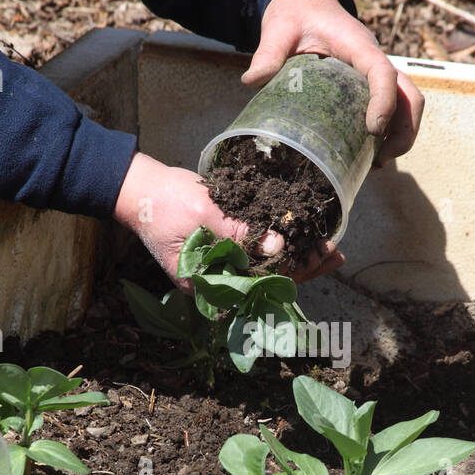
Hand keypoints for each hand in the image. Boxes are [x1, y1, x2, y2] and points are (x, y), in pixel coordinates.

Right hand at [113, 153, 344, 288]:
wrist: (138, 187)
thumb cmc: (163, 203)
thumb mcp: (204, 215)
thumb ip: (239, 233)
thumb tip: (279, 247)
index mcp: (209, 284)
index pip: (260, 288)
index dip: (294, 274)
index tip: (320, 258)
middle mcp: (217, 281)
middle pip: (268, 282)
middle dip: (304, 268)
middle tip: (336, 253)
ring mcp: (220, 266)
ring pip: (267, 269)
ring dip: (297, 258)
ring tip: (329, 247)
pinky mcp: (223, 249)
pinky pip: (258, 253)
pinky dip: (281, 244)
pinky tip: (304, 236)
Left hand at [242, 0, 424, 162]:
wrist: (306, 3)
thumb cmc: (296, 14)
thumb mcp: (279, 28)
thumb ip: (268, 52)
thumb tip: (253, 81)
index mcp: (357, 45)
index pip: (383, 72)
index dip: (384, 101)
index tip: (373, 130)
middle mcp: (375, 59)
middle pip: (410, 95)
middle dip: (405, 130)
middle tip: (381, 159)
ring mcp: (376, 74)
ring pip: (408, 104)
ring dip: (401, 136)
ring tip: (377, 164)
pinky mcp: (370, 85)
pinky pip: (393, 109)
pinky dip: (390, 133)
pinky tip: (368, 154)